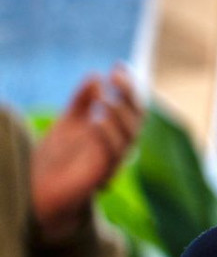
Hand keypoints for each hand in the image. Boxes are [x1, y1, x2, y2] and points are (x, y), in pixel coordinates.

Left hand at [29, 67, 142, 242]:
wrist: (39, 192)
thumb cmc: (54, 159)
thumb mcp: (67, 122)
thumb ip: (82, 101)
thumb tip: (97, 76)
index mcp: (113, 132)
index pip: (129, 106)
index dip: (127, 86)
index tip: (117, 65)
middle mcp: (118, 145)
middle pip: (136, 118)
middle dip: (129, 96)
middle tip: (116, 77)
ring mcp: (113, 160)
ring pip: (130, 135)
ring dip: (120, 114)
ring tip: (105, 99)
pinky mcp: (103, 174)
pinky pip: (113, 153)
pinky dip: (108, 135)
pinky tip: (96, 121)